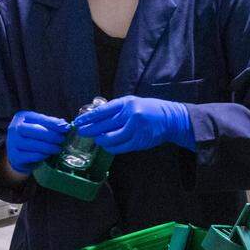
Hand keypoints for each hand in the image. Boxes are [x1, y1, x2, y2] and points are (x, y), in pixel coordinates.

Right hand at [6, 111, 69, 173]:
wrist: (19, 156)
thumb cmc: (32, 138)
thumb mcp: (39, 128)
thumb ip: (50, 125)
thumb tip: (64, 125)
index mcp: (22, 117)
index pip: (39, 118)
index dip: (53, 123)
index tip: (66, 127)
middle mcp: (14, 128)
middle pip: (33, 130)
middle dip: (50, 135)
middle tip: (62, 139)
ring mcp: (12, 143)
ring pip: (32, 144)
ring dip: (48, 147)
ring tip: (58, 149)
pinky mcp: (15, 156)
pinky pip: (30, 156)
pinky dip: (42, 155)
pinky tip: (48, 155)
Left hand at [74, 96, 193, 154]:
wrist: (171, 119)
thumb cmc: (149, 109)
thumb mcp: (133, 102)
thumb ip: (116, 109)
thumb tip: (96, 116)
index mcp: (127, 103)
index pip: (103, 110)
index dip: (89, 117)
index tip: (79, 121)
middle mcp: (130, 115)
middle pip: (104, 124)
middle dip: (90, 129)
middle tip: (81, 132)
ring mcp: (135, 129)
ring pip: (110, 138)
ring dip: (100, 139)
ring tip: (96, 139)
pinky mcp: (138, 141)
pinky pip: (119, 147)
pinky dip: (110, 147)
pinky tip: (106, 145)